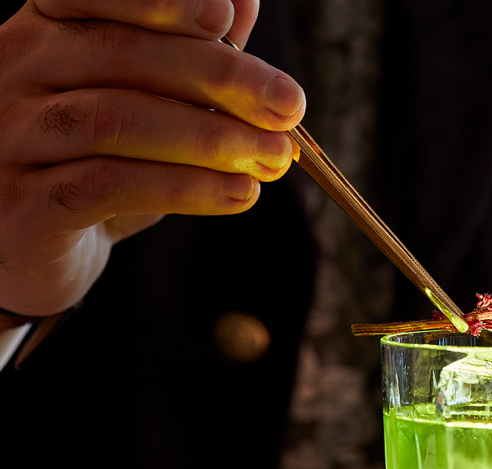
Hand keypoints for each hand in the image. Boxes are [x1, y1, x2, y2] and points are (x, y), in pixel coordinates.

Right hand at [0, 0, 304, 316]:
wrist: (32, 247)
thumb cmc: (93, 161)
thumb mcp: (143, 104)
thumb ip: (188, 54)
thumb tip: (241, 1)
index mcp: (43, 30)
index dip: (159, 2)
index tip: (225, 18)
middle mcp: (14, 70)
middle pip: (120, 55)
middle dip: (220, 77)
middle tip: (289, 105)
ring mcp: (10, 136)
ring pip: (116, 121)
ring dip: (211, 138)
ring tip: (275, 157)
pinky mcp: (21, 204)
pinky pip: (108, 185)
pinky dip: (185, 187)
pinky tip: (240, 194)